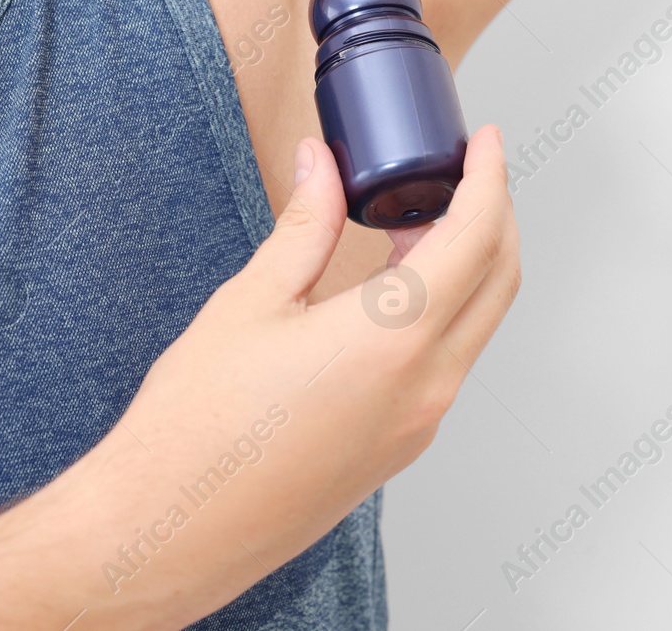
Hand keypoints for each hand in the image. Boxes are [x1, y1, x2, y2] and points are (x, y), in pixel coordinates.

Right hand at [101, 123, 519, 622]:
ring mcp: (420, 421)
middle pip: (499, 280)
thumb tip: (322, 164)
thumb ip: (305, 224)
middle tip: (463, 174)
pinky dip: (446, 311)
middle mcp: (425, 384)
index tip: (486, 143)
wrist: (172, 528)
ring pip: (478, 323)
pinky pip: (450, 362)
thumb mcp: (251, 301)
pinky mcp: (402, 445)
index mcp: (393, 338)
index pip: (478, 236)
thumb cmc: (196, 427)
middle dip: (495, 215)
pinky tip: (398, 288)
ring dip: (469, 266)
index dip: (490, 178)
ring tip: (415, 223)